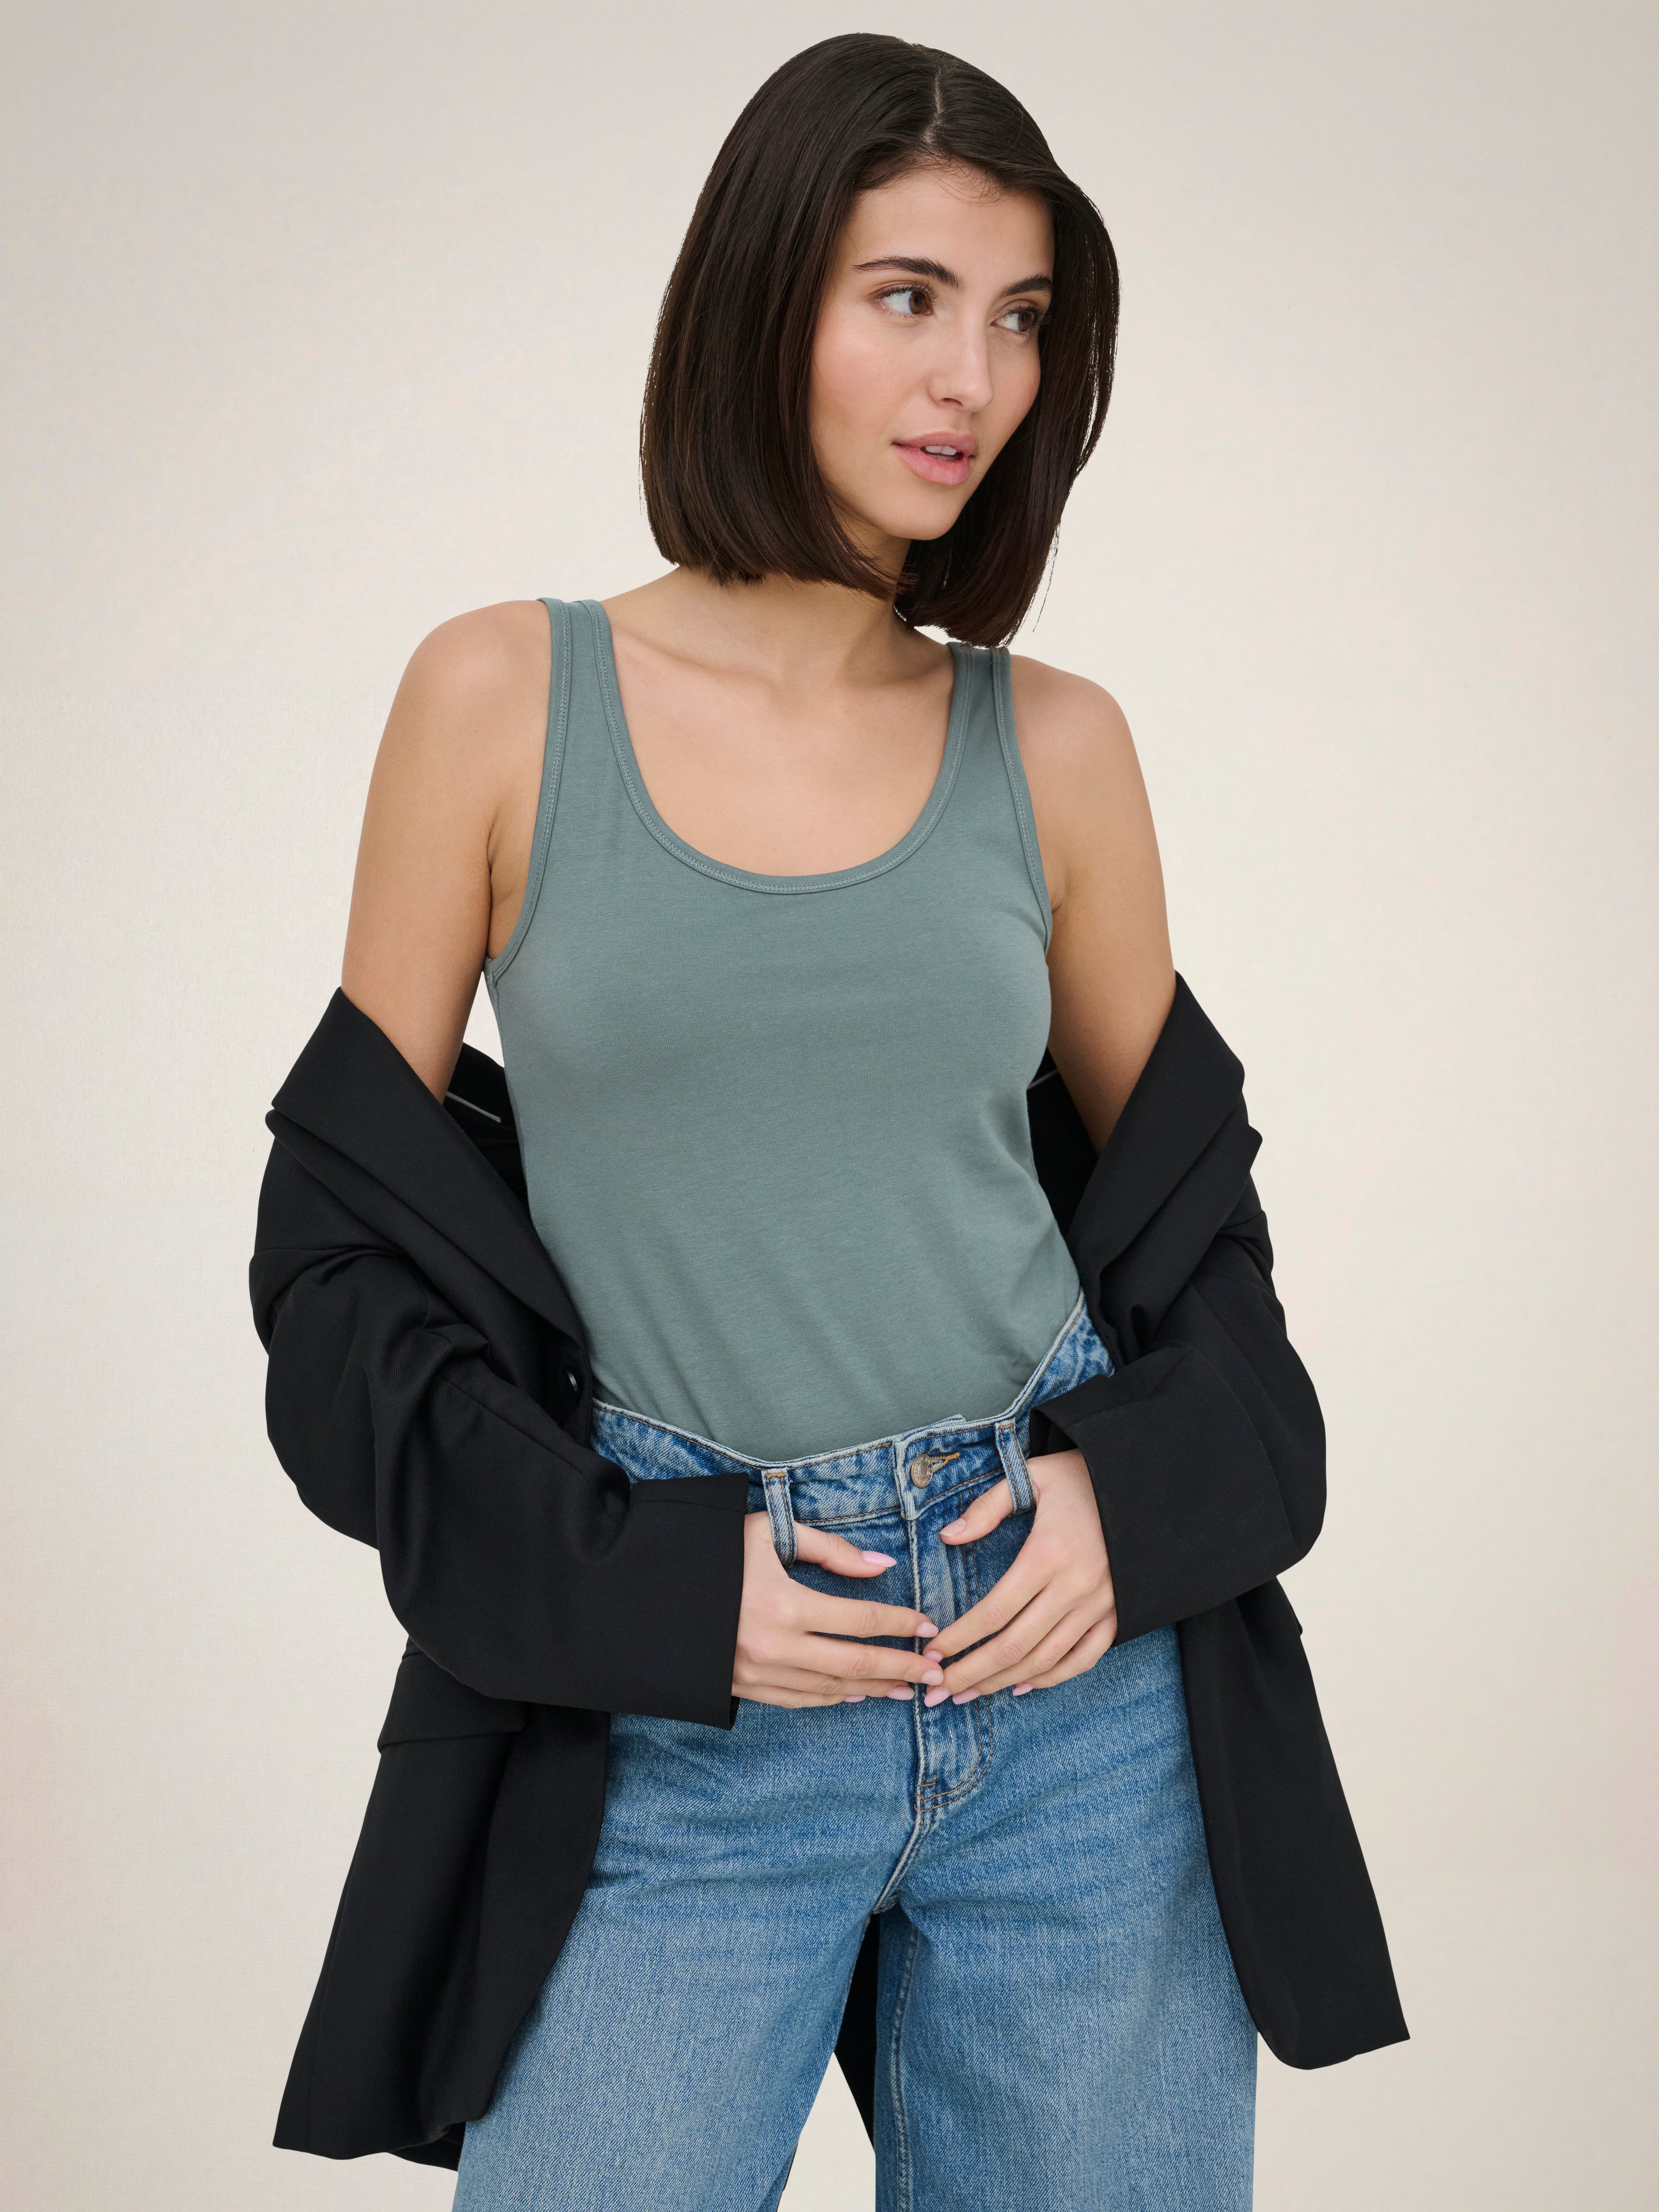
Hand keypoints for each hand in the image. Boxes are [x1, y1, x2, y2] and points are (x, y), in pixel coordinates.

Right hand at [733, 1512, 944, 1708]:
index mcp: (783, 1604)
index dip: (898, 1623)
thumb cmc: (712, 1551)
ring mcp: (757, 1673)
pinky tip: (855, 1696)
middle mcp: (774, 1646)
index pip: (859, 1619)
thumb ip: (829, 1549)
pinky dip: (832, 1700)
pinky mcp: (743, 1688)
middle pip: (854, 1663)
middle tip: (936, 1673)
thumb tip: (880, 1564)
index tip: (928, 1626)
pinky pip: (798, 1701)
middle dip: (901, 1667)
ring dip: (872, 1689)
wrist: (649, 1590)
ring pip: (830, 1689)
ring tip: (905, 1687)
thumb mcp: (769, 1533)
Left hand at [921, 1450, 1115, 1700]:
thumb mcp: (1031, 1476)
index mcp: (1048, 1554)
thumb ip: (988, 1507)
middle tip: (938, 1691)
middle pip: (1014, 1645)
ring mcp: (1099, 1605)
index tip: (932, 1654)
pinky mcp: (1117, 1614)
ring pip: (1045, 1659)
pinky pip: (1084, 1658)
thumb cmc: (1081, 1477)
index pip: (993, 1611)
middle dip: (972, 1672)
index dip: (960, 1639)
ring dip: (1003, 1682)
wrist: (1146, 1483)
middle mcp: (1074, 1587)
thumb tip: (949, 1537)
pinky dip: (1053, 1678)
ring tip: (969, 1695)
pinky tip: (1022, 1686)